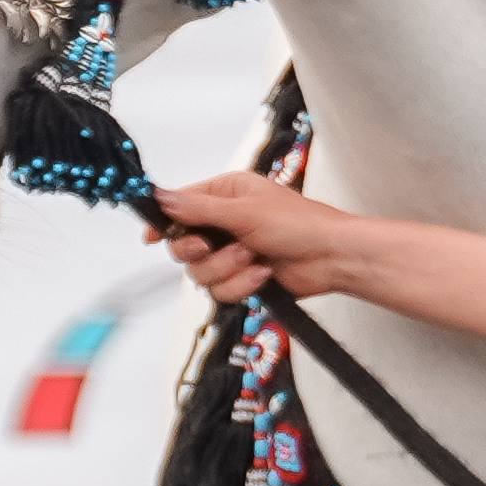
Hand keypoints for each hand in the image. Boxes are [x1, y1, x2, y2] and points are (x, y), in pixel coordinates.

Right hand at [148, 171, 359, 307]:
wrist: (332, 257)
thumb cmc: (301, 224)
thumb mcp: (245, 211)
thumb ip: (200, 209)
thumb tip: (163, 198)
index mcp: (224, 195)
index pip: (179, 207)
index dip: (163, 222)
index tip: (152, 236)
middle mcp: (223, 223)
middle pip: (183, 246)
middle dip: (201, 252)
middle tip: (214, 247)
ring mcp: (232, 252)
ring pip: (201, 274)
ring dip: (228, 270)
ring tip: (254, 258)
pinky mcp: (242, 278)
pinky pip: (221, 291)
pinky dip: (242, 285)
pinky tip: (263, 274)